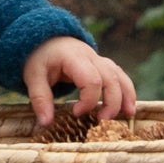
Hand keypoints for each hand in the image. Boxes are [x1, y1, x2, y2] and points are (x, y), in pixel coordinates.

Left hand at [21, 37, 138, 128]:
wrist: (46, 39)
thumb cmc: (40, 58)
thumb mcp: (34, 76)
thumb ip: (40, 99)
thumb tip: (46, 123)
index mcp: (74, 58)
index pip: (91, 80)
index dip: (88, 101)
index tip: (76, 113)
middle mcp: (91, 57)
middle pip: (111, 78)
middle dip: (111, 102)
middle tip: (102, 122)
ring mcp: (99, 60)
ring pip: (119, 76)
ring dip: (126, 96)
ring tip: (128, 115)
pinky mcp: (103, 66)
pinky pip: (120, 76)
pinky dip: (127, 90)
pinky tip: (129, 107)